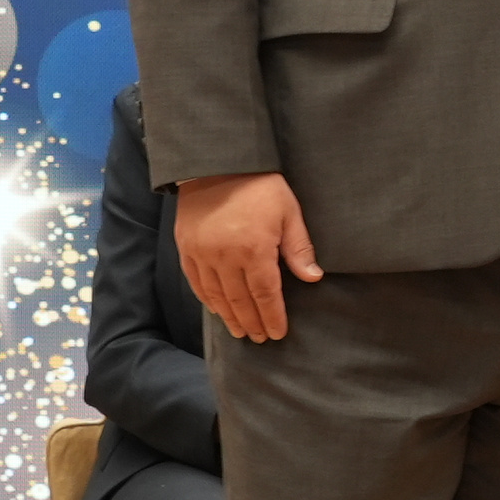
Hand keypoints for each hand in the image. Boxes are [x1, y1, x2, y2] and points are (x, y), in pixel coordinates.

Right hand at [174, 173, 322, 342]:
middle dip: (253, 322)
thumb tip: (313, 278)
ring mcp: (202, 253)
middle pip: (240, 301)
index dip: (272, 316)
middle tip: (260, 338)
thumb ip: (298, 247)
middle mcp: (225, 257)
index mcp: (254, 249)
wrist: (217, 161)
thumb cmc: (259, 185)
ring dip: (230, 317)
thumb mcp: (288, 210)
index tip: (277, 333)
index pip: (265, 294)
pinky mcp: (186, 247)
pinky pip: (196, 282)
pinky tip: (216, 310)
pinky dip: (207, 299)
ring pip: (216, 296)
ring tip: (240, 331)